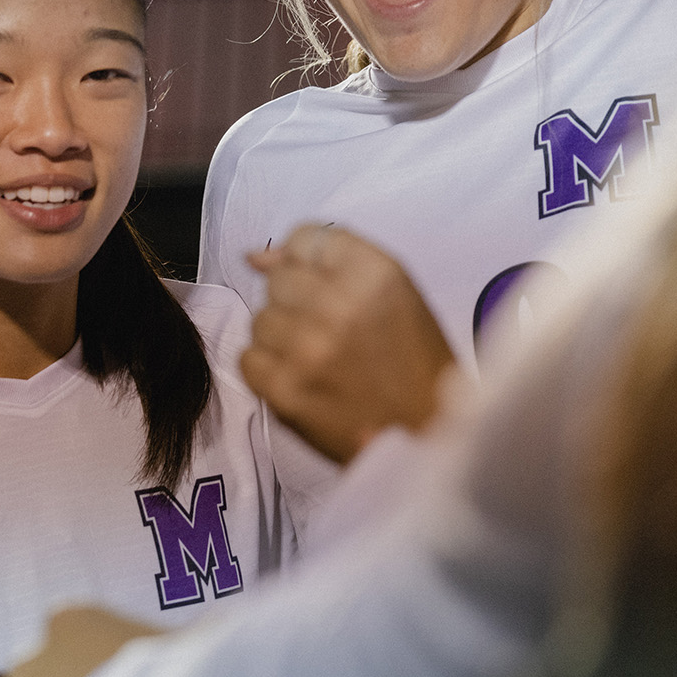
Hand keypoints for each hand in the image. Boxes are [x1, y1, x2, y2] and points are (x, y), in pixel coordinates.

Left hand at [242, 225, 454, 462]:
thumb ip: (330, 265)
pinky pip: (248, 358)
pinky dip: (268, 371)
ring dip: (281, 338)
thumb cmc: (413, 366)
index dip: (307, 262)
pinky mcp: (285, 389)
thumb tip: (258, 255)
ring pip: (260, 320)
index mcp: (375, 274)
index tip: (322, 285)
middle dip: (295, 302)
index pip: (305, 238)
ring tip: (319, 360)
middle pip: (278, 279)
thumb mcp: (393, 298)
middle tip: (328, 332)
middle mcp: (339, 304)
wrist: (428, 438)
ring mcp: (308, 348)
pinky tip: (304, 381)